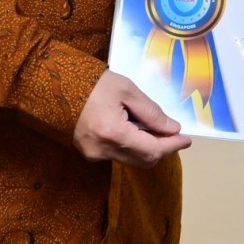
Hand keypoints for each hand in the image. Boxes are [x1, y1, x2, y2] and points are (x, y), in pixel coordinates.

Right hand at [72, 71, 192, 167]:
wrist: (56, 86)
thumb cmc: (92, 84)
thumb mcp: (127, 91)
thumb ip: (151, 112)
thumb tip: (172, 128)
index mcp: (113, 133)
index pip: (152, 150)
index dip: (172, 146)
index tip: (186, 140)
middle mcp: (102, 150)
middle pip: (143, 160)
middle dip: (162, 148)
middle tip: (174, 133)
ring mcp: (94, 154)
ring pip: (132, 159)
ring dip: (147, 146)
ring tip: (151, 125)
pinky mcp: (90, 153)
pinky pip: (119, 154)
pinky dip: (132, 145)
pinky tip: (133, 127)